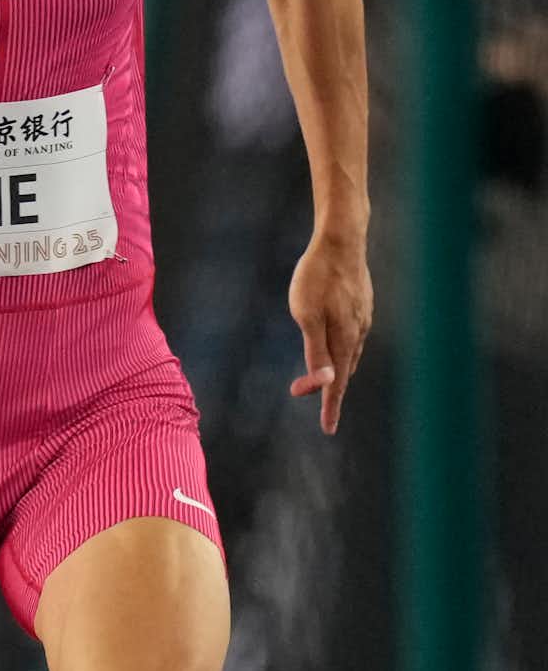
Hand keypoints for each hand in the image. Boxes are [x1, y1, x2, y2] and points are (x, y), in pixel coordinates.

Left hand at [288, 235, 372, 433]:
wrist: (341, 240)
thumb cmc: (317, 277)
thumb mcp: (307, 315)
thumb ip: (316, 350)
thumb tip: (325, 382)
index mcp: (343, 337)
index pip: (337, 381)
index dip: (331, 406)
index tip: (328, 430)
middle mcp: (358, 331)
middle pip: (344, 370)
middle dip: (330, 391)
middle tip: (315, 407)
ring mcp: (363, 317)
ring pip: (350, 354)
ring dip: (338, 372)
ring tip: (326, 386)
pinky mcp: (362, 305)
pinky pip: (354, 337)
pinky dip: (345, 351)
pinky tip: (340, 349)